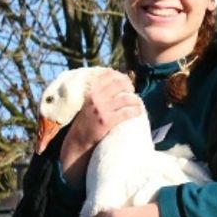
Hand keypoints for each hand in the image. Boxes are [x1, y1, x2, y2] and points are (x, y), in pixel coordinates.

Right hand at [60, 70, 141, 186]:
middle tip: (133, 95)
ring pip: (126, 98)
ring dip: (136, 101)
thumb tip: (120, 84)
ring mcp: (100, 109)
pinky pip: (126, 112)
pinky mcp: (106, 121)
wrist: (78, 141)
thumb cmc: (87, 122)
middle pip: (120, 84)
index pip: (109, 75)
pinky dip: (136, 111)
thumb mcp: (89, 103)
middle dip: (130, 88)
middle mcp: (95, 97)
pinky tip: (138, 113)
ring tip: (138, 105)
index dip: (122, 77)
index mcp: (91, 91)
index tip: (128, 84)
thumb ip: (100, 94)